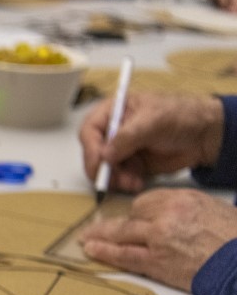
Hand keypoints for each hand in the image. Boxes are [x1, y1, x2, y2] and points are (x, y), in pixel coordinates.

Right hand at [78, 92, 223, 193]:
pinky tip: (137, 183)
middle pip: (94, 153)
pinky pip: (120, 178)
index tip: (99, 163)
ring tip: (132, 182)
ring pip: (106, 169)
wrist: (205, 135)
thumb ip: (126, 136)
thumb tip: (105, 155)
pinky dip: (126, 183)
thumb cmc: (181, 116)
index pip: (90, 131)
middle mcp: (114, 131)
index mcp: (113, 112)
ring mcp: (122, 150)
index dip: (91, 148)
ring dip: (116, 179)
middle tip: (113, 179)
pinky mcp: (132, 165)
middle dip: (103, 168)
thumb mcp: (152, 120)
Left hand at [80, 189, 236, 290]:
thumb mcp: (209, 209)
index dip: (137, 212)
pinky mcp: (156, 262)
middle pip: (132, 215)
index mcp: (182, 199)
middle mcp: (167, 216)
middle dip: (113, 224)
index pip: (146, 201)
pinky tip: (93, 251)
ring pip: (122, 234)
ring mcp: (159, 239)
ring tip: (86, 238)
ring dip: (101, 237)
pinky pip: (125, 256)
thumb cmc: (232, 238)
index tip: (131, 218)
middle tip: (95, 227)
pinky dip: (106, 253)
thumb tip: (162, 215)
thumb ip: (181, 209)